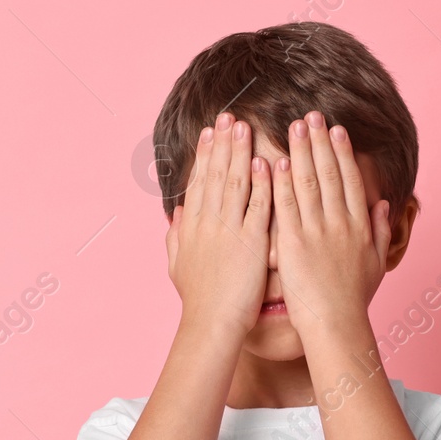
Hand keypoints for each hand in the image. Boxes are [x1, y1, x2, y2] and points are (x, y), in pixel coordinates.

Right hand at [165, 112, 270, 341]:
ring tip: (244, 127)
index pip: (199, 182)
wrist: (210, 324)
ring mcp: (228, 231)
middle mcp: (207, 223)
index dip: (205, 155)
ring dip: (239, 153)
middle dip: (223, 143)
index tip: (211, 131)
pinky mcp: (250, 243)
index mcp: (191, 227)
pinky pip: (256, 207)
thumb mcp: (178, 264)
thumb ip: (176, 236)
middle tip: (229, 115)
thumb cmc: (198, 300)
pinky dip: (261, 183)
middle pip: (215, 175)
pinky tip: (265, 161)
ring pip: (234, 183)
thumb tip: (174, 214)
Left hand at [270, 111, 390, 343]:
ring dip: (300, 152)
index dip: (342, 153)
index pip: (350, 181)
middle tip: (310, 115)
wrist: (337, 325)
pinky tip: (274, 161)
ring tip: (293, 126)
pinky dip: (280, 183)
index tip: (335, 130)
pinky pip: (286, 207)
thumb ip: (382, 231)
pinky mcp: (295, 245)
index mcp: (360, 226)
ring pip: (308, 183)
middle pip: (329, 174)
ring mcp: (318, 232)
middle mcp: (341, 224)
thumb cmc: (353, 300)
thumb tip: (386, 204)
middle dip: (319, 142)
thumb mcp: (377, 263)